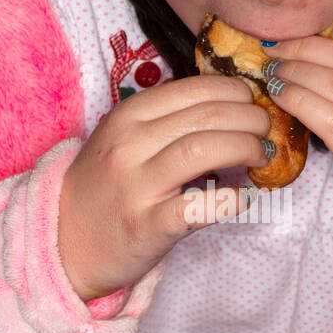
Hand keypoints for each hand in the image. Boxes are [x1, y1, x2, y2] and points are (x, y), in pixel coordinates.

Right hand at [58, 75, 270, 300]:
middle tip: (266, 130)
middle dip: (251, 118)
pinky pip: (199, 207)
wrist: (66, 242)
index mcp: (126, 117)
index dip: (235, 92)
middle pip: (207, 116)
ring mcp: (137, 187)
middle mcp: (129, 146)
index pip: (194, 89)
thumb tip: (228, 107)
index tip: (253, 102)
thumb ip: (165, 122)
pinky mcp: (148, 227)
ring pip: (205, 150)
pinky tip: (246, 198)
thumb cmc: (104, 188)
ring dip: (246, 148)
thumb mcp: (122, 140)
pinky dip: (231, 200)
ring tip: (262, 155)